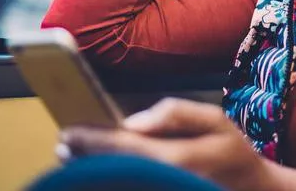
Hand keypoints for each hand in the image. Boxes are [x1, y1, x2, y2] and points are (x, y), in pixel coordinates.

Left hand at [58, 98, 295, 190]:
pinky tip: (99, 170)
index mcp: (179, 159)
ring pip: (119, 183)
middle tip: (64, 144)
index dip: (94, 140)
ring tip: (73, 155)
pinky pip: (131, 187)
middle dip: (86, 157)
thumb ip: (175, 113)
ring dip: (93, 171)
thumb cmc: (231, 152)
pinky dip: (112, 179)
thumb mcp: (215, 120)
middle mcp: (165, 183)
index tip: (69, 130)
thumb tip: (133, 121)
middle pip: (114, 170)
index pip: (125, 148)